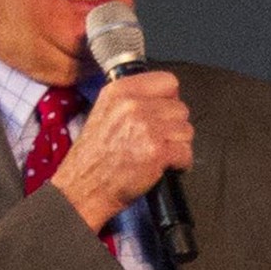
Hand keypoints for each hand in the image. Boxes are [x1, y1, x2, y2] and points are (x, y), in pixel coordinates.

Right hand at [50, 72, 193, 231]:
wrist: (84, 188)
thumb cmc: (94, 157)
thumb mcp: (105, 112)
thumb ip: (133, 99)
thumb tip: (164, 98)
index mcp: (120, 91)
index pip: (168, 81)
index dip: (170, 100)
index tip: (164, 114)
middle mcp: (133, 105)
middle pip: (180, 108)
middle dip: (174, 127)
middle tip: (158, 140)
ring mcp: (146, 127)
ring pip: (186, 130)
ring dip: (178, 145)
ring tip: (157, 154)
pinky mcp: (157, 151)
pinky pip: (186, 152)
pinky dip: (180, 163)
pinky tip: (163, 166)